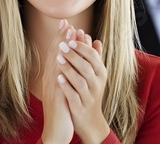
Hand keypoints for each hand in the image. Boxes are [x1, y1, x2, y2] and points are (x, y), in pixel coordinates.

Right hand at [41, 20, 73, 142]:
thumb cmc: (63, 108)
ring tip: (69, 34)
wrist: (56, 130)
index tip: (68, 24)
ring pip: (57, 63)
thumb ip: (71, 73)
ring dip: (62, 47)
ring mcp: (52, 87)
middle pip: (55, 54)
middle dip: (61, 38)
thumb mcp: (68, 88)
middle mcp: (51, 79)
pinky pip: (59, 79)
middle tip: (67, 23)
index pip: (58, 53)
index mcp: (55, 76)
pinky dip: (62, 67)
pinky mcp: (57, 96)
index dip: (62, 38)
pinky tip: (66, 58)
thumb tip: (75, 59)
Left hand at [56, 27, 108, 143]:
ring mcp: (89, 97)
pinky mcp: (80, 107)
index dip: (82, 47)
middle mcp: (97, 84)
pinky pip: (74, 96)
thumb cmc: (91, 93)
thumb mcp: (96, 75)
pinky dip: (66, 87)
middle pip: (87, 67)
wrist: (90, 121)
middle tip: (62, 45)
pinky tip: (58, 78)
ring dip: (69, 69)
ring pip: (80, 81)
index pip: (93, 57)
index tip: (70, 38)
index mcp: (101, 74)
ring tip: (57, 58)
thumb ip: (95, 58)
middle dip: (74, 55)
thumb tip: (96, 40)